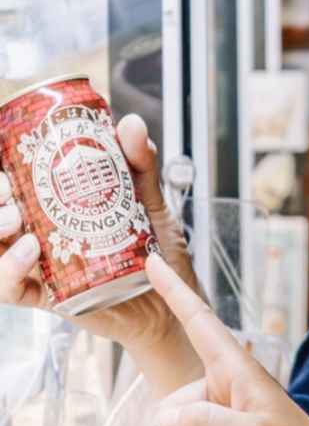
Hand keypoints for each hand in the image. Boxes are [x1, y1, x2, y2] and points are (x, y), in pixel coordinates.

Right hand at [0, 115, 203, 395]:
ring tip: (16, 221)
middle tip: (6, 190)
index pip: (18, 185)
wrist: (175, 300)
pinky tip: (30, 252)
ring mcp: (43, 266)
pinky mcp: (48, 296)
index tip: (2, 156)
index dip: (3, 173)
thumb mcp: (151, 201)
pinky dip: (9, 272)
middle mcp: (43, 234)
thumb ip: (140, 164)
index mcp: (60, 207)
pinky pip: (11, 289)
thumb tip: (129, 124)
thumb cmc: (159, 251)